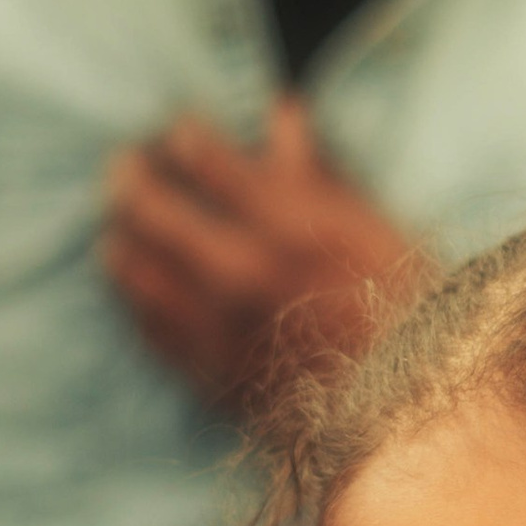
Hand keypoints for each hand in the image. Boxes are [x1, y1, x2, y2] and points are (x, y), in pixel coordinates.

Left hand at [102, 93, 427, 410]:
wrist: (406, 411)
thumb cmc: (404, 310)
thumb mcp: (372, 229)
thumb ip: (315, 174)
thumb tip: (279, 114)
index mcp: (289, 228)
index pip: (205, 160)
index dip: (184, 136)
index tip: (179, 129)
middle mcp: (243, 274)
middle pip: (151, 209)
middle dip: (132, 177)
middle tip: (126, 164)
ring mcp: (217, 326)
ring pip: (134, 269)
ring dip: (120, 236)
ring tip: (119, 225)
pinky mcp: (208, 374)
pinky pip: (146, 327)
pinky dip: (134, 297)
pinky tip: (137, 284)